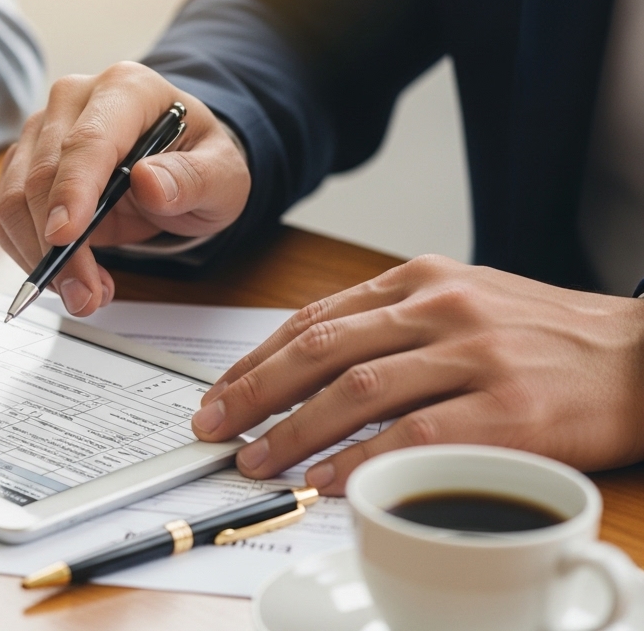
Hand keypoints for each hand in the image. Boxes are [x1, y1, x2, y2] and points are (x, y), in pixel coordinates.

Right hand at [0, 62, 249, 315]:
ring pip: (13, 197)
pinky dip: (29, 254)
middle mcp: (73, 100)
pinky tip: (69, 274)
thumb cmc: (198, 161)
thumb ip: (195, 178)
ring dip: (39, 255)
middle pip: (42, 174)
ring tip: (86, 292)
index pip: (88, 141)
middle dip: (56, 245)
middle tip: (86, 295)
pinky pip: (8, 215)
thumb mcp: (224, 175)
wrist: (176, 163)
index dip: (73, 190)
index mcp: (126, 89)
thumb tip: (149, 182)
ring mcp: (41, 130)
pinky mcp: (23, 163)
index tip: (65, 237)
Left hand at [190, 255, 643, 495]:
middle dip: (254, 391)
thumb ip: (394, 323)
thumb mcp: (466, 301)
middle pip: (321, 349)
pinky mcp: (508, 409)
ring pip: (357, 390)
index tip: (220, 391)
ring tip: (257, 460)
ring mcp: (475, 356)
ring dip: (294, 430)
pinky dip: (364, 461)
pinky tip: (329, 481)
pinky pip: (416, 436)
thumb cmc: (548, 338)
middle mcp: (441, 308)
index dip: (258, 358)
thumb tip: (311, 364)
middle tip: (214, 426)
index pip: (316, 317)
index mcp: (422, 281)